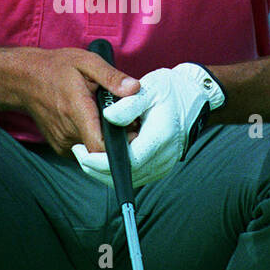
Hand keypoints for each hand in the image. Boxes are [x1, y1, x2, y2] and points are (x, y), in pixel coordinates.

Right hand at [15, 47, 139, 155]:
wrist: (25, 79)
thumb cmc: (57, 68)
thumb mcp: (87, 62)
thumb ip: (111, 76)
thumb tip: (135, 88)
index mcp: (78, 112)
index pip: (100, 148)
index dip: (120, 146)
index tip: (131, 132)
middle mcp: (68, 132)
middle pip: (103, 150)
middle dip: (118, 138)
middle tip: (126, 119)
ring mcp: (62, 142)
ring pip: (94, 150)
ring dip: (105, 139)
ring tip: (107, 117)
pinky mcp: (60, 147)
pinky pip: (84, 149)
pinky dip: (92, 139)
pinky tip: (93, 122)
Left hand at [71, 62, 225, 188]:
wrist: (191, 97)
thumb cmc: (169, 91)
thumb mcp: (149, 90)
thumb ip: (128, 104)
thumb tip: (108, 118)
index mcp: (161, 137)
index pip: (129, 161)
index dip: (102, 162)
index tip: (82, 153)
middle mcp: (164, 156)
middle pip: (126, 175)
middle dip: (97, 168)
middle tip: (78, 152)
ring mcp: (164, 164)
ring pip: (129, 179)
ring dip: (104, 171)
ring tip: (85, 155)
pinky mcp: (160, 167)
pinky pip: (135, 176)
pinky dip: (116, 171)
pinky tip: (102, 157)